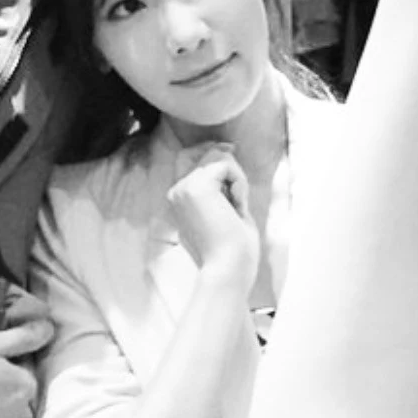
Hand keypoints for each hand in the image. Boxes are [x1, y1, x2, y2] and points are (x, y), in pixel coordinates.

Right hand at [167, 144, 259, 291]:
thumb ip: (220, 182)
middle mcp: (177, 191)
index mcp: (179, 198)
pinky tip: (237, 206)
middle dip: (231, 171)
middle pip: (207, 154)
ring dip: (237, 179)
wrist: (228, 269)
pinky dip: (240, 183)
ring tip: (238, 206)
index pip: (190, 157)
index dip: (213, 152)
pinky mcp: (196, 186)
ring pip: (218, 159)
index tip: (232, 154)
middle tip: (238, 203)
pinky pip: (226, 166)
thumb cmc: (232, 248)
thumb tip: (226, 148)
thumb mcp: (225, 208)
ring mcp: (184, 187)